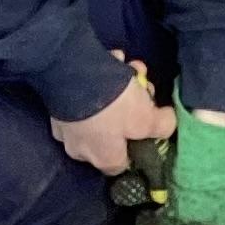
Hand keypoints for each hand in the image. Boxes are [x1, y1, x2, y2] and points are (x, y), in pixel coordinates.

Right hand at [52, 60, 174, 174]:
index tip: (148, 127)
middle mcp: (80, 149)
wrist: (72, 75)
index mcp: (102, 158)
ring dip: (120, 87)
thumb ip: (162, 126)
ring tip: (132, 67)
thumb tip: (167, 123)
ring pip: (102, 108)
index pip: (122, 164)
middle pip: (115, 132)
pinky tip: (113, 60)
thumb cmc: (113, 106)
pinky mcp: (58, 104)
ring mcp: (66, 127)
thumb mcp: (146, 118)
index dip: (138, 146)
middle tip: (143, 88)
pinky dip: (101, 78)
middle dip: (133, 107)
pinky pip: (85, 94)